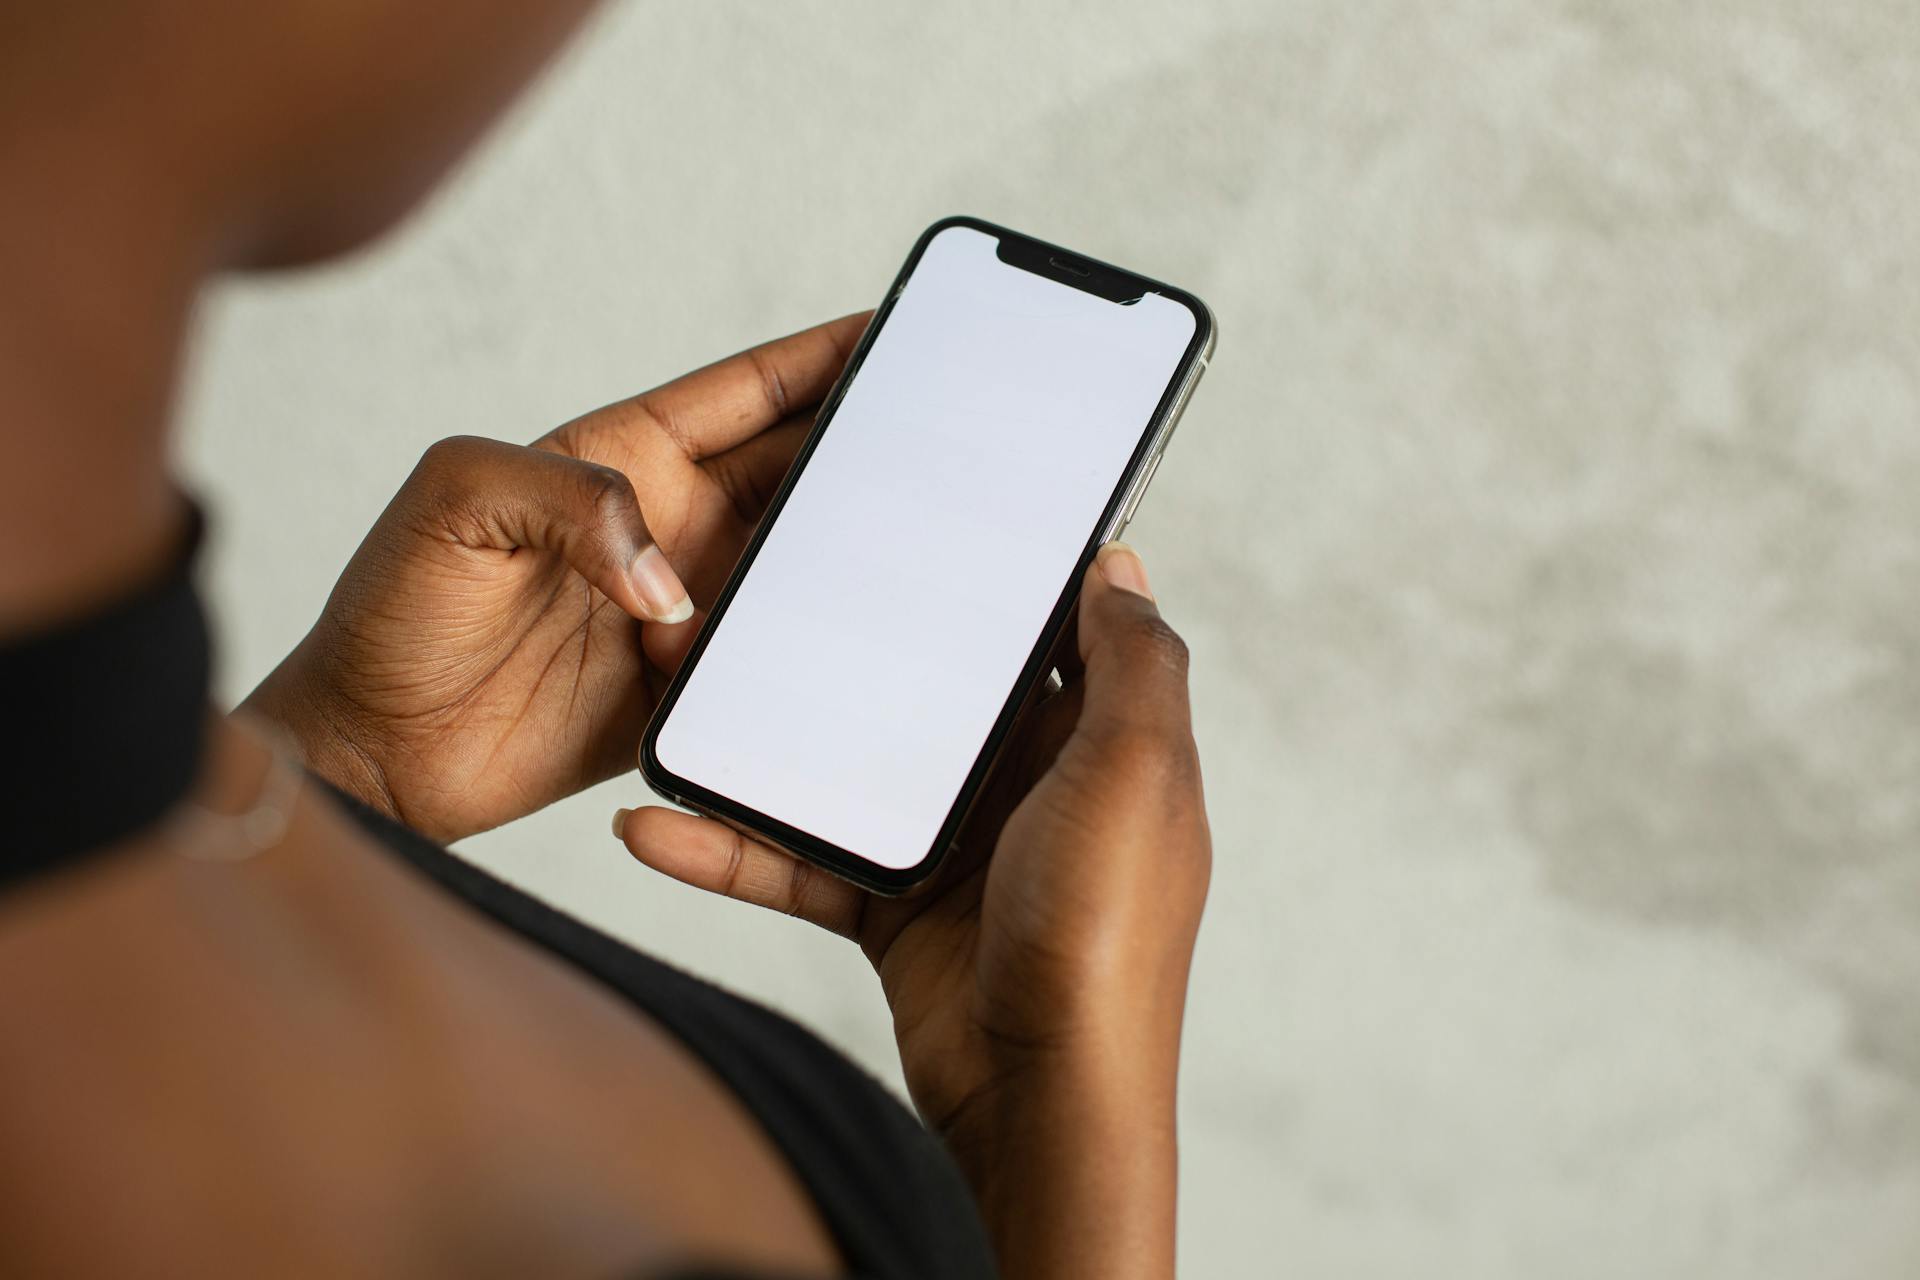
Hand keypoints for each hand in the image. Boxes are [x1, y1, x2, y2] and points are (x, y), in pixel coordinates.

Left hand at [245, 314, 868, 842]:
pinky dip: (812, 657)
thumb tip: (670, 582)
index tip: (900, 331)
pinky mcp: (686, 691)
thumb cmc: (390, 617)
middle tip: (946, 441)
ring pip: (796, 567)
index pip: (750, 392)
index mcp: (622, 455)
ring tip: (921, 547)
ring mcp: (680, 608)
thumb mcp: (457, 504)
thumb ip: (568, 501)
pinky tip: (858, 651)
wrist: (373, 756)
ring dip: (849, 558)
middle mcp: (664, 525)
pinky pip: (768, 664)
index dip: (825, 358)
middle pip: (795, 472)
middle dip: (866, 452)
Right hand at [613, 543, 1210, 1279]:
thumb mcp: (1135, 775)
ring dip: (765, 750)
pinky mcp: (896, 911)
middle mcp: (1031, 788)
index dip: (995, 579)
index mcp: (1099, 743)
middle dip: (852, 648)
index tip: (922, 521)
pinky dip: (734, 850)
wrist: (1040, 1100)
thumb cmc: (1104, 939)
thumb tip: (1121, 566)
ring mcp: (959, 850)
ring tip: (679, 697)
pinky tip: (654, 829)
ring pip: (850, 773)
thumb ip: (1134, 667)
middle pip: (932, 694)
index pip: (1049, 637)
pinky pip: (805, 863)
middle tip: (765, 594)